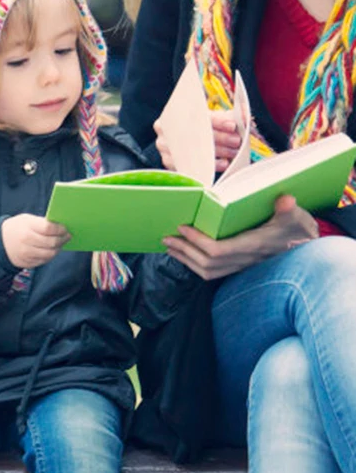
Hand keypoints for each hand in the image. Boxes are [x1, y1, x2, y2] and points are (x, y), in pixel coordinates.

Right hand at [1, 214, 70, 268]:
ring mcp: (26, 254)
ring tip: (61, 243)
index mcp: (27, 227)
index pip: (48, 228)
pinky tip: (51, 249)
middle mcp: (26, 241)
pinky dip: (50, 255)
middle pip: (51, 242)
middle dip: (63, 239)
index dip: (60, 229)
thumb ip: (42, 223)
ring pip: (50, 254)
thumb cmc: (16, 228)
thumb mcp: (27, 219)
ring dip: (58, 248)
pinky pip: (44, 260)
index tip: (65, 228)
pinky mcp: (27, 263)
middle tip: (67, 236)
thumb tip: (60, 227)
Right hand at [154, 110, 241, 172]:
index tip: (232, 125)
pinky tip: (222, 163)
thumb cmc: (201, 126)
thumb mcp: (213, 117)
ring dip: (216, 153)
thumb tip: (245, 116)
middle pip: (194, 134)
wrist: (183, 137)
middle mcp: (165, 128)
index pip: (197, 115)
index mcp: (175, 111)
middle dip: (219, 138)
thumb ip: (228, 116)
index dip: (216, 120)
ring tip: (233, 154)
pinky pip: (190, 166)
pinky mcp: (168, 162)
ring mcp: (164, 146)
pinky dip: (208, 166)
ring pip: (192, 151)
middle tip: (236, 141)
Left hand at [162, 195, 317, 279]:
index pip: (219, 250)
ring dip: (185, 259)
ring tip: (169, 245)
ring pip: (206, 270)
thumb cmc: (298, 230)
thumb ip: (289, 209)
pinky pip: (211, 272)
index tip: (183, 227)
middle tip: (167, 235)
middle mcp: (244, 260)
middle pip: (207, 262)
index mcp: (253, 246)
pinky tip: (183, 253)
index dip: (198, 241)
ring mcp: (240, 266)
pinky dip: (193, 264)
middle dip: (185, 250)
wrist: (306, 249)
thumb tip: (285, 199)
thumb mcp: (296, 217)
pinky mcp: (237, 268)